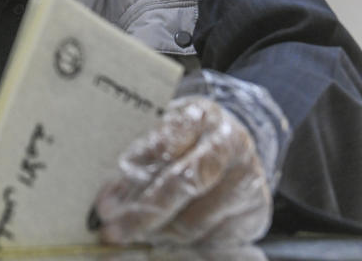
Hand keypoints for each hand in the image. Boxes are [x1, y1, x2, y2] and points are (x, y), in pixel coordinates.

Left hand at [93, 96, 270, 246]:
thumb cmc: (188, 138)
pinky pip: (213, 240)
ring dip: (161, 234)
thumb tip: (109, 201)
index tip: (105, 205)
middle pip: (183, 184)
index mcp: (200, 115)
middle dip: (144, 214)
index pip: (163, 147)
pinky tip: (167, 241)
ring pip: (196, 220)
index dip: (132, 178)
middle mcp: (229, 143)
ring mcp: (247, 177)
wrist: (233, 141)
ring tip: (139, 236)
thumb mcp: (164, 133)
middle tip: (115, 232)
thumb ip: (139, 160)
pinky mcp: (256, 210)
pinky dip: (185, 246)